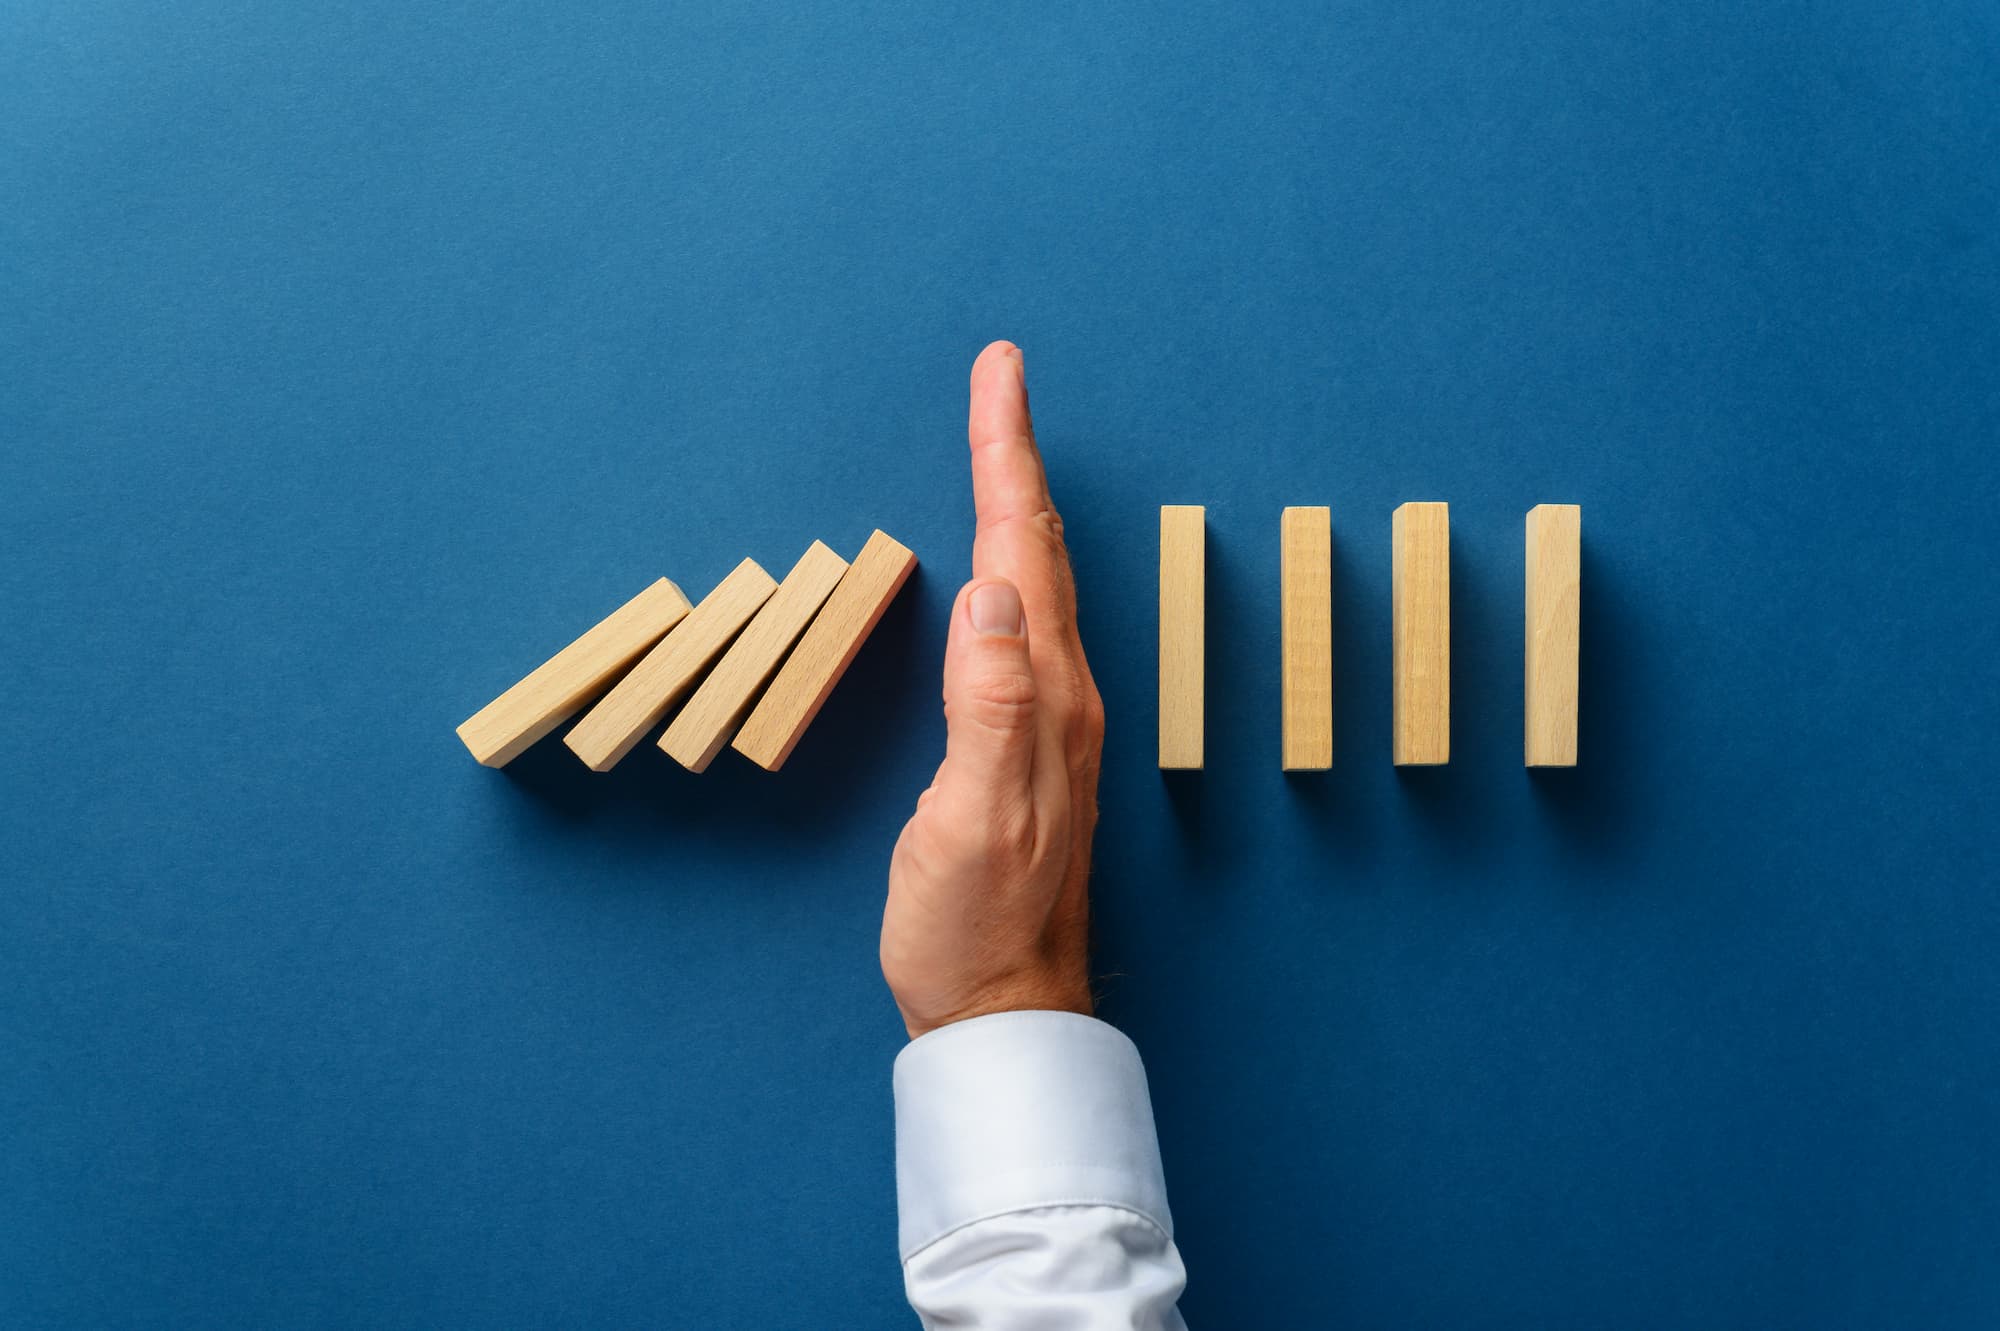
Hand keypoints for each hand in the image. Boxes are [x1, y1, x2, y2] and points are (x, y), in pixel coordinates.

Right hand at [881, 342, 1107, 1039]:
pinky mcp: (1032, 746)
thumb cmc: (974, 924)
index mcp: (1045, 697)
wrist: (1002, 1005)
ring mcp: (1052, 721)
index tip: (1000, 374)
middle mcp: (1062, 696)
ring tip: (1000, 445)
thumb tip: (990, 592)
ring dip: (1016, 503)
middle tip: (1000, 378)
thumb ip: (988, 706)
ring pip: (1035, 582)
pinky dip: (1011, 566)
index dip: (1005, 455)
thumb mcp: (973, 820)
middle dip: (1014, 456)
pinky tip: (1003, 569)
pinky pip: (1026, 625)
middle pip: (1036, 550)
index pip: (1021, 550)